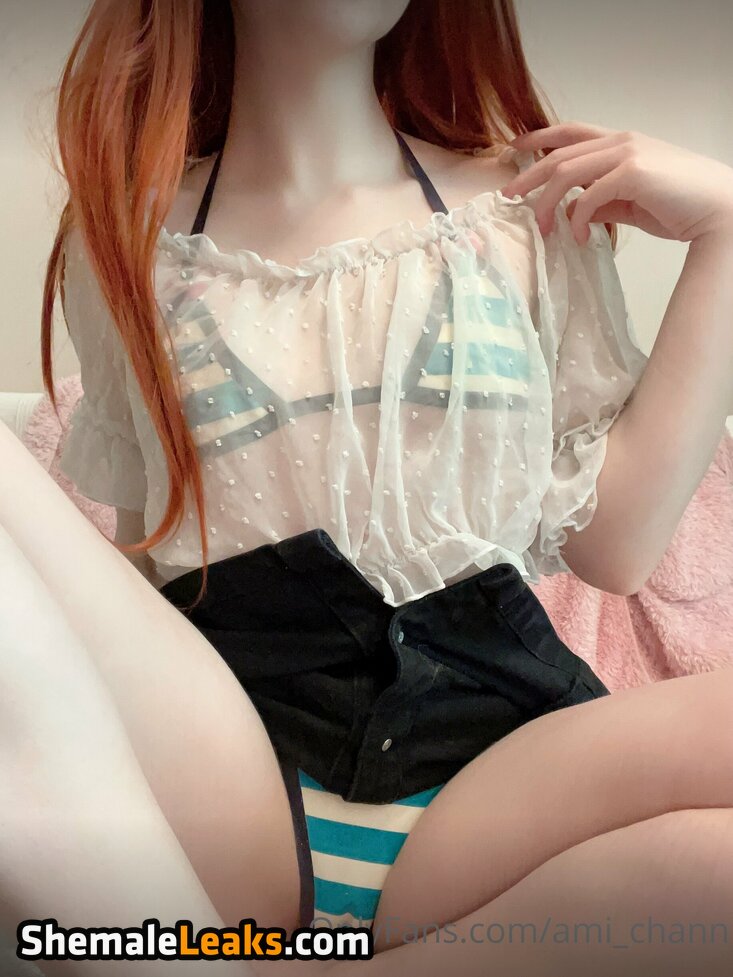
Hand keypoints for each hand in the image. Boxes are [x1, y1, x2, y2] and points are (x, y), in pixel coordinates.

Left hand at [499, 122, 732, 246]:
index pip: (570, 133)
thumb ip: (601, 201)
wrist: (717, 210)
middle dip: (528, 175)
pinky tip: (579, 238)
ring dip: (546, 202)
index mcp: (621, 142)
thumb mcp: (631, 203)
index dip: (538, 138)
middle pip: (558, 153)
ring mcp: (626, 154)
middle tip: (507, 196)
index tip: (513, 150)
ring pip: (565, 173)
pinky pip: (587, 197)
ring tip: (541, 228)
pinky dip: (577, 220)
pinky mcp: (632, 174)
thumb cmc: (679, 205)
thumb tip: (571, 212)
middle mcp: (621, 141)